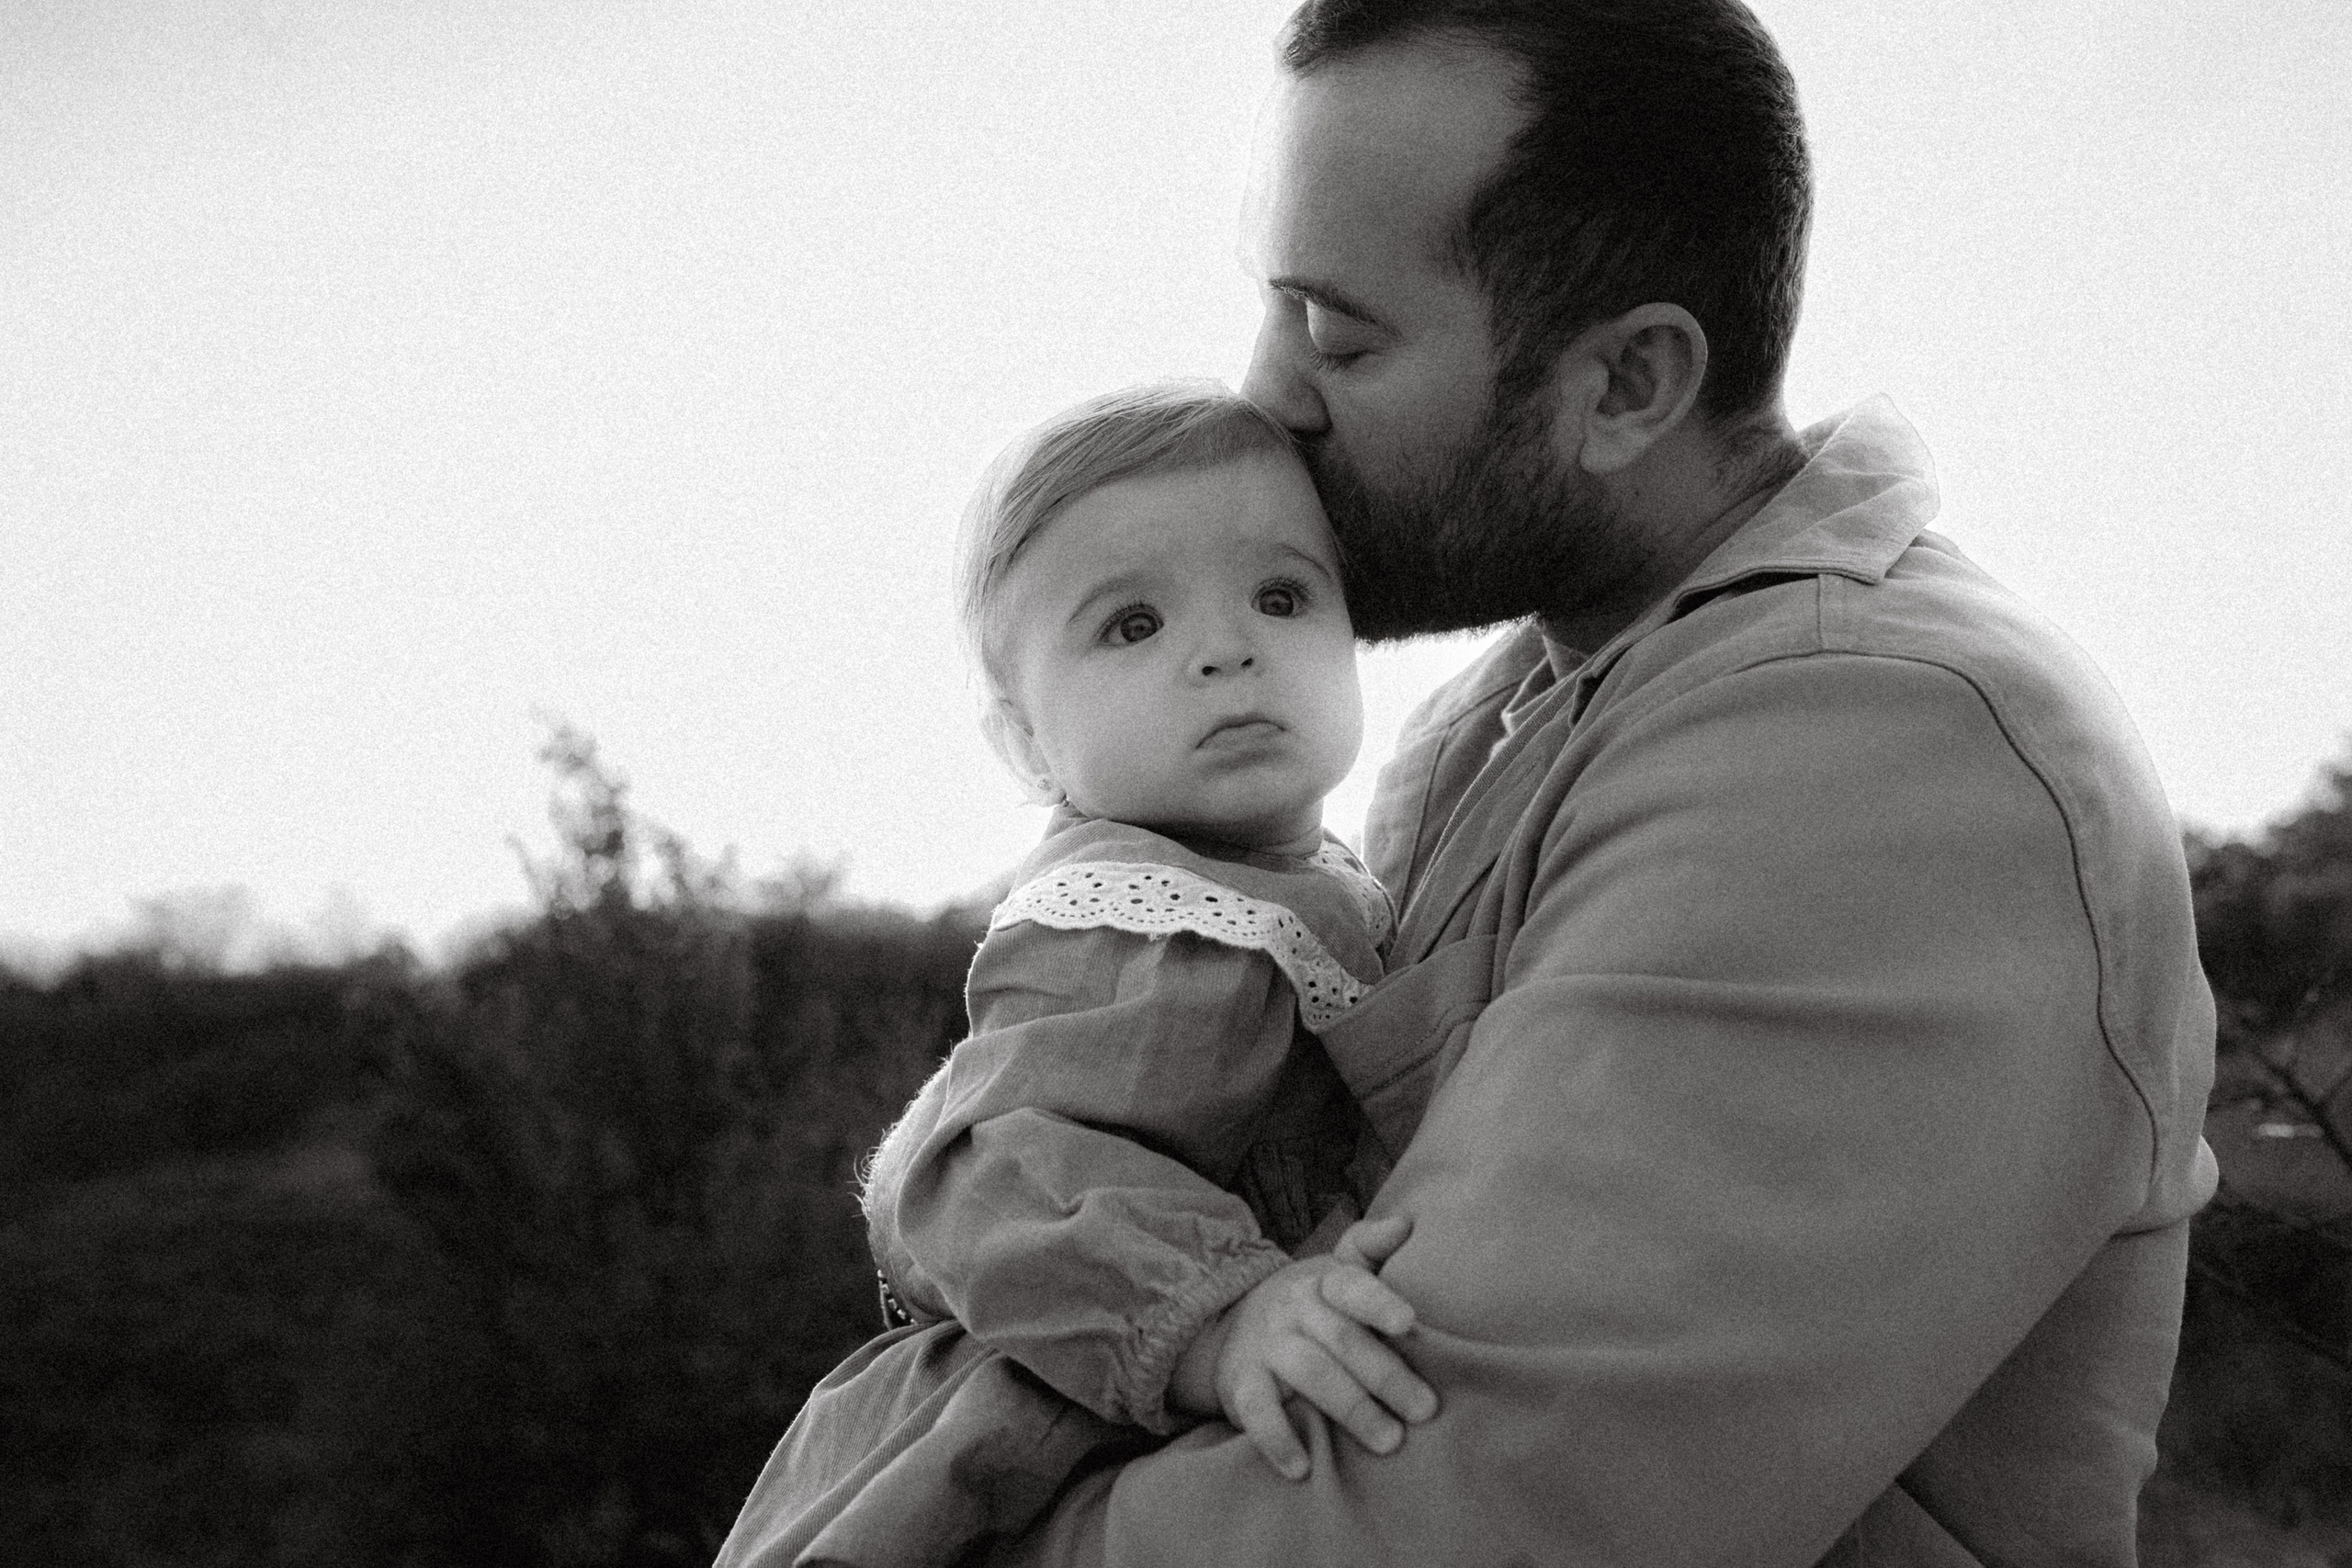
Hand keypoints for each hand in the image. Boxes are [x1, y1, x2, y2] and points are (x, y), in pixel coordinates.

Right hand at [1170, 1223, 1436, 1480]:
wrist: (1235, 1324)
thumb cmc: (1313, 1304)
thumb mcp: (1338, 1270)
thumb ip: (1371, 1249)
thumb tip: (1409, 1223)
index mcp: (1324, 1282)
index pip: (1352, 1286)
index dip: (1379, 1302)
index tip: (1408, 1323)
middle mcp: (1294, 1309)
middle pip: (1341, 1339)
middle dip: (1385, 1375)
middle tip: (1425, 1410)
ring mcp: (1267, 1347)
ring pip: (1308, 1373)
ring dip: (1350, 1408)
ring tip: (1389, 1441)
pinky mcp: (1242, 1385)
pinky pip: (1257, 1412)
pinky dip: (1277, 1440)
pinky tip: (1303, 1467)